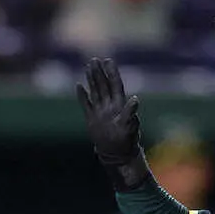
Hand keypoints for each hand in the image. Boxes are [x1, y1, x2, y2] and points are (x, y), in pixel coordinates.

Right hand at [76, 57, 149, 190]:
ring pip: (95, 91)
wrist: (116, 153)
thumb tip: (135, 99)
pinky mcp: (92, 118)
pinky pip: (86, 104)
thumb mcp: (129, 126)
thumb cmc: (126, 140)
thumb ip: (130, 112)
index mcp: (119, 105)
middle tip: (94, 60)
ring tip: (88, 66)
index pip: (115, 84)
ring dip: (91, 79)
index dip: (111, 73)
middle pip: (103, 85)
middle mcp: (109, 105)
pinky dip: (82, 96)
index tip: (107, 60)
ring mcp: (100, 111)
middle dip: (99, 72)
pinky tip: (78, 85)